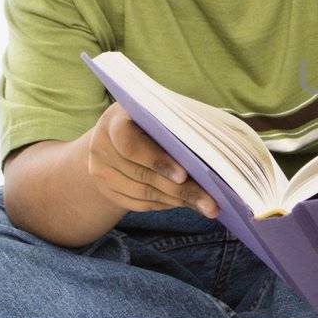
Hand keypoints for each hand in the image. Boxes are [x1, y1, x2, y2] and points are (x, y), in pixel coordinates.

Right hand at [85, 103, 220, 218]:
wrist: (117, 132)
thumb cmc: (150, 117)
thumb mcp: (159, 112)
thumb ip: (179, 124)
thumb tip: (217, 143)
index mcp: (115, 121)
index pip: (131, 145)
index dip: (157, 161)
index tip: (184, 175)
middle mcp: (101, 146)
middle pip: (142, 175)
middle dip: (180, 190)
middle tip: (211, 202)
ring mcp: (100, 171)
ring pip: (142, 194)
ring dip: (177, 201)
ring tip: (206, 205)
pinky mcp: (107, 189)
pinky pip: (138, 204)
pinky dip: (165, 205)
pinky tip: (186, 203)